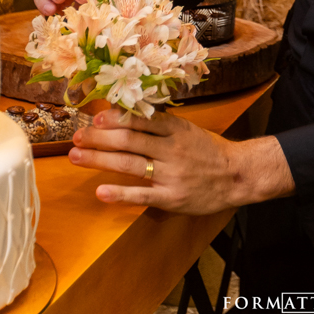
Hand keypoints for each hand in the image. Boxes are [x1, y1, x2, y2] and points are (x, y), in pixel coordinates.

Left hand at [69, 107, 295, 212]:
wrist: (237, 175)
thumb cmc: (209, 150)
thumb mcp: (187, 129)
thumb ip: (160, 125)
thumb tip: (126, 115)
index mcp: (175, 129)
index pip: (141, 121)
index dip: (116, 118)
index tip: (94, 118)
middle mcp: (171, 149)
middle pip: (130, 141)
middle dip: (99, 138)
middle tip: (76, 136)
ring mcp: (171, 174)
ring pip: (131, 164)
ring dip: (100, 160)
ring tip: (76, 156)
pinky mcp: (172, 198)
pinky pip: (143, 195)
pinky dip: (121, 193)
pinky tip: (101, 192)